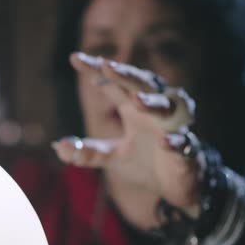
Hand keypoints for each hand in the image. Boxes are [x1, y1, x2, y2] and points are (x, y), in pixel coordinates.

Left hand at [52, 52, 203, 228]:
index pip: (114, 82)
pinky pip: (182, 143)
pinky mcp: (186, 151)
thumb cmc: (144, 161)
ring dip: (153, 103)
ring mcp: (171, 129)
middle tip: (106, 65)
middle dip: (125, 74)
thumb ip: (88, 151)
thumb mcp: (112, 156)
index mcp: (133, 107)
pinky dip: (175, 142)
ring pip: (166, 108)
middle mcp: (152, 111)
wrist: (175, 186)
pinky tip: (164, 142)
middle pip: (141, 84)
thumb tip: (59, 146)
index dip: (96, 69)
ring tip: (137, 101)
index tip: (75, 58)